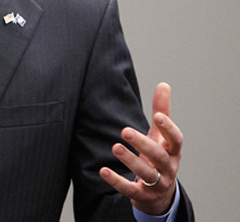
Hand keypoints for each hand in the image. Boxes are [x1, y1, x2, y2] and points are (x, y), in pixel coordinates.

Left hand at [99, 82, 182, 215]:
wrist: (160, 194)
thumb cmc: (159, 157)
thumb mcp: (161, 136)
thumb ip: (162, 111)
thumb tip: (163, 84)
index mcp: (172, 151)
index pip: (175, 140)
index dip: (168, 128)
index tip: (157, 116)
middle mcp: (167, 168)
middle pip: (159, 156)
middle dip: (143, 143)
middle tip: (125, 130)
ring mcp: (157, 183)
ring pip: (146, 173)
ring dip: (131, 161)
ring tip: (115, 147)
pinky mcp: (142, 195)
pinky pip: (130, 189)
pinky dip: (117, 181)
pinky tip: (103, 170)